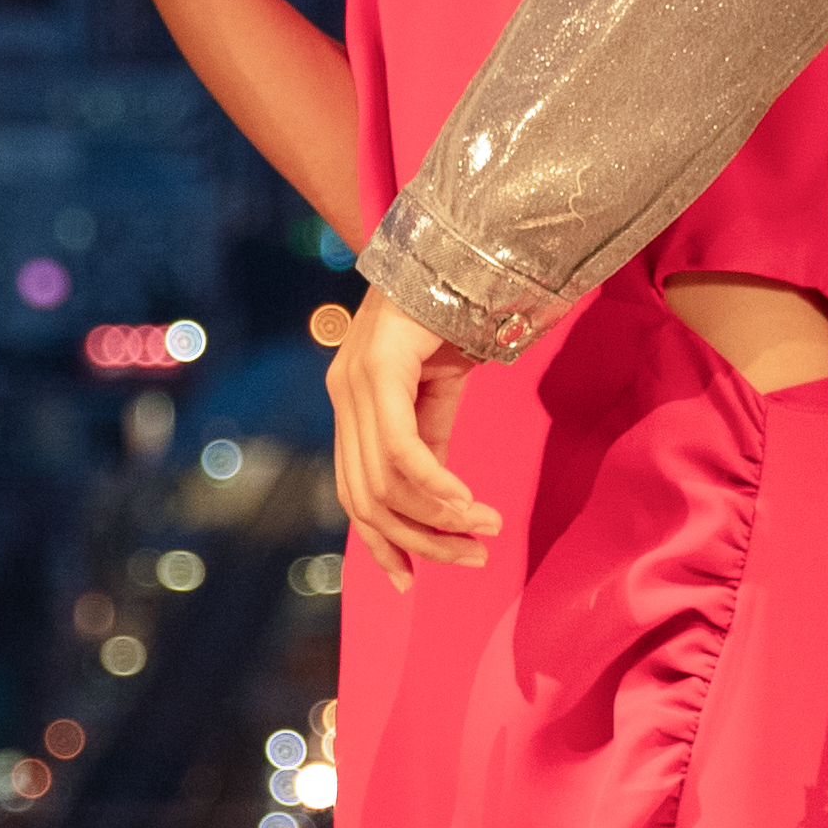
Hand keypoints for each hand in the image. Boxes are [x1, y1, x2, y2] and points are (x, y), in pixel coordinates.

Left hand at [326, 295, 502, 576]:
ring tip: (483, 530)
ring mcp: (355, 381)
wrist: (463, 248)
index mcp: (352, 401)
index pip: (354, 491)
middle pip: (368, 498)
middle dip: (422, 539)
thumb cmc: (454, 313)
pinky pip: (403, 450)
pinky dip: (435, 485)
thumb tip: (438, 501)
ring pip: (384, 482)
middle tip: (473, 556)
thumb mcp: (440, 391)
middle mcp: (344, 393)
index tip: (411, 578)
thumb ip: (430, 441)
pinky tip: (467, 503)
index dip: (381, 541)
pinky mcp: (379, 369)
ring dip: (438, 518)